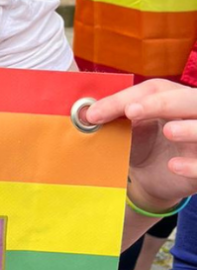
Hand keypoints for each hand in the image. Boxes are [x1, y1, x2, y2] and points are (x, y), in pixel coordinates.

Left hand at [86, 80, 196, 211]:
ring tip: (169, 131)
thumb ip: (111, 117)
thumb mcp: (127, 129)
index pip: (154, 90)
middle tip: (132, 112)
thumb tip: (83, 114)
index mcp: (172, 98)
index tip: (97, 113)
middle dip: (163, 104)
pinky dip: (194, 164)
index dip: (126, 98)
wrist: (152, 178)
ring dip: (191, 129)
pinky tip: (173, 166)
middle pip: (191, 100)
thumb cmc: (141, 144)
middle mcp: (194, 114)